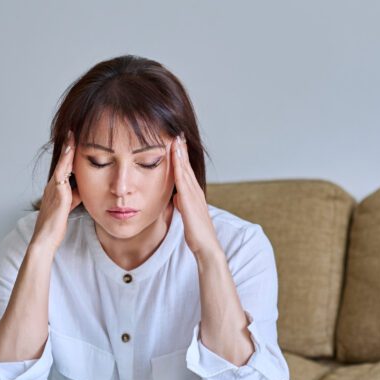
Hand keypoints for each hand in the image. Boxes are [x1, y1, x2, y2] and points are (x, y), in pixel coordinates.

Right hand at [31, 131, 81, 252]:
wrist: (45, 239)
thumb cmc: (56, 226)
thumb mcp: (69, 207)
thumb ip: (75, 196)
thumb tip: (82, 188)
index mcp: (55, 189)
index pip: (63, 168)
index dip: (69, 154)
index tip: (75, 140)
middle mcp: (52, 186)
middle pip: (61, 162)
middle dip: (67, 147)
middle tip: (73, 130)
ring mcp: (53, 189)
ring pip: (61, 165)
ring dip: (67, 150)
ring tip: (72, 135)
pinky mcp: (58, 194)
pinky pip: (62, 174)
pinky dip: (66, 162)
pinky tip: (71, 152)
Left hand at [171, 135, 220, 259]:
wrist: (206, 247)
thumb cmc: (197, 235)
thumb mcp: (186, 215)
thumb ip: (182, 205)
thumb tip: (176, 198)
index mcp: (194, 195)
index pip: (186, 171)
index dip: (182, 156)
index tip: (177, 142)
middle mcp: (195, 191)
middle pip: (187, 165)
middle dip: (182, 149)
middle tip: (177, 132)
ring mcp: (193, 195)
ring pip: (185, 168)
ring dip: (180, 152)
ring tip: (176, 137)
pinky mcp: (189, 200)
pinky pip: (182, 178)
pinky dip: (178, 164)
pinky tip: (174, 154)